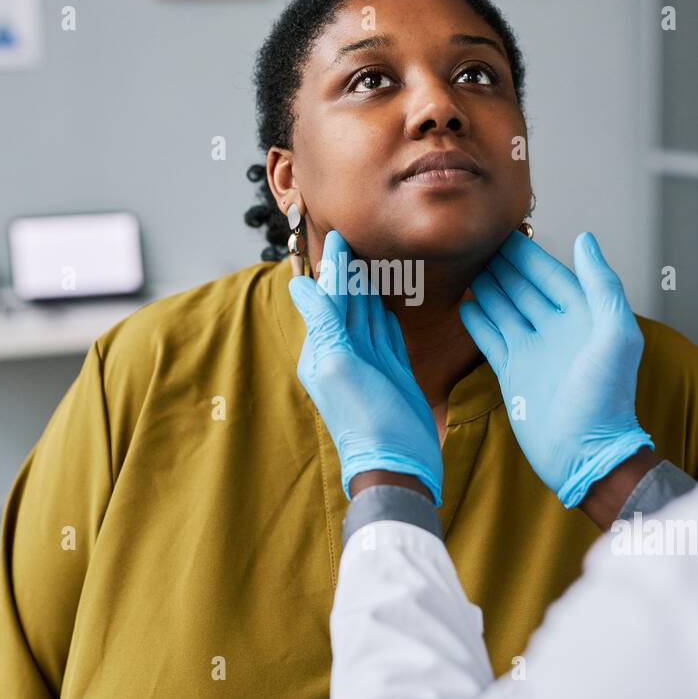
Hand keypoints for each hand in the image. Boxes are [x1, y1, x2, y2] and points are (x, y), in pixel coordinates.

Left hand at [288, 230, 443, 505]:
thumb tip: (299, 286)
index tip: (339, 235)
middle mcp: (343, 353)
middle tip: (352, 237)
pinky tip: (384, 299)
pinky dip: (384, 312)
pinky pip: (386, 333)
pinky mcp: (393, 371)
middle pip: (347, 302)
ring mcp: (369, 362)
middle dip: (348, 271)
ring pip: (366, 314)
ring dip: (366, 287)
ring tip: (367, 259)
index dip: (335, 267)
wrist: (398, 463)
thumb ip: (323, 323)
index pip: (330, 297)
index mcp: (323, 350)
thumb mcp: (339, 366)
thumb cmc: (366, 418)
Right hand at [459, 230, 653, 507]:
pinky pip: (491, 338)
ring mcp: (532, 351)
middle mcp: (555, 330)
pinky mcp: (513, 373)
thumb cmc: (606, 397)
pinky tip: (465, 304)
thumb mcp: (616, 335)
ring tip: (467, 266)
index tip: (505, 230)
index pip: (551, 275)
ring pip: (505, 309)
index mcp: (582, 317)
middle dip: (504, 265)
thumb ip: (602, 286)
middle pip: (524, 288)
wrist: (584, 454)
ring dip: (488, 287)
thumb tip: (586, 240)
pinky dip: (478, 320)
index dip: (529, 254)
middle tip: (477, 242)